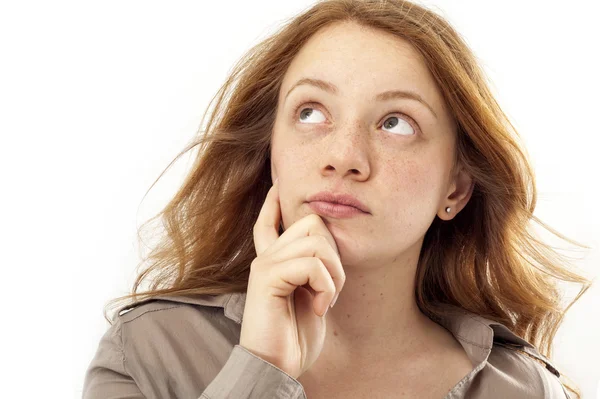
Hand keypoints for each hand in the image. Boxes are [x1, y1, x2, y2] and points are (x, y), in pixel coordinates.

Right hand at [238, 178, 345, 379]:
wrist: (277, 365)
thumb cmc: (296, 335)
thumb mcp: (311, 295)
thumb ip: (312, 268)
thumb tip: (323, 241)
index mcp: (274, 261)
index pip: (269, 221)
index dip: (274, 202)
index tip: (278, 184)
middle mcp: (266, 257)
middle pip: (313, 223)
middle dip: (334, 254)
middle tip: (330, 288)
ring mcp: (264, 264)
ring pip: (316, 241)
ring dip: (333, 274)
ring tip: (325, 300)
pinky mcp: (267, 277)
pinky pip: (311, 264)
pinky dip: (325, 287)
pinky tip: (319, 307)